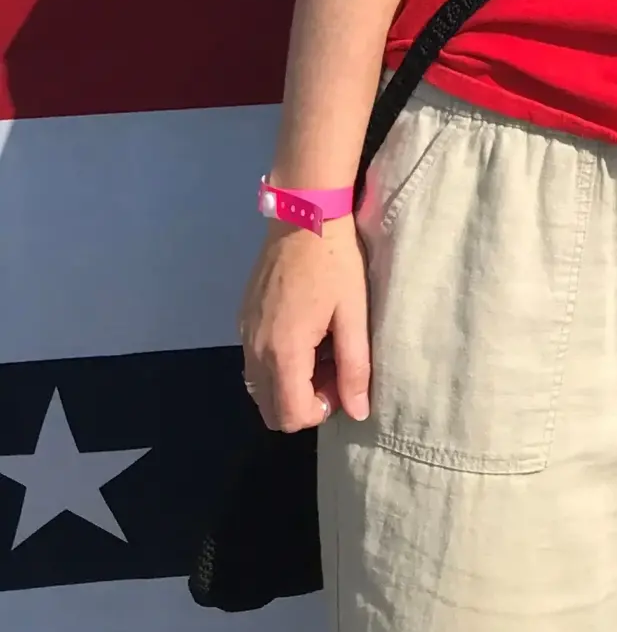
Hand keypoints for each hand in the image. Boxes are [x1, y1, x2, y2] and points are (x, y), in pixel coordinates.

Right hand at [239, 217, 370, 429]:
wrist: (304, 215)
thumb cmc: (336, 262)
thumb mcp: (354, 314)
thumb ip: (355, 367)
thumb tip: (358, 413)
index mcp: (283, 352)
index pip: (290, 416)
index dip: (321, 410)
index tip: (342, 379)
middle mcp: (255, 350)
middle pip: (270, 410)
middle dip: (303, 401)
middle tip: (332, 368)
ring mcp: (244, 334)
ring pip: (260, 388)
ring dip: (290, 383)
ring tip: (321, 349)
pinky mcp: (242, 319)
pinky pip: (255, 362)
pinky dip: (277, 363)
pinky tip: (304, 331)